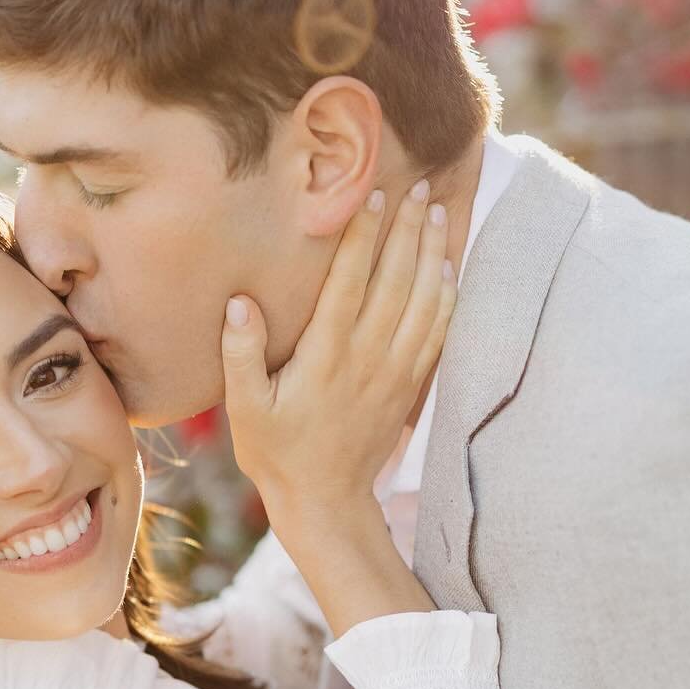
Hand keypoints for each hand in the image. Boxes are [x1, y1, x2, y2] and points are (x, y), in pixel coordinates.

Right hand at [222, 182, 453, 526]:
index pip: (350, 282)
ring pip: (423, 300)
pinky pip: (438, 332)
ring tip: (437, 212)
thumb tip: (241, 303)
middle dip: (407, 230)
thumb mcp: (244, 409)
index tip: (372, 196)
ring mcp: (394, 371)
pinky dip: (446, 296)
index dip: (363, 236)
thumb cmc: (277, 452)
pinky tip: (448, 268)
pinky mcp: (409, 386)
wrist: (325, 502)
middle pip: (395, 280)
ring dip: (432, 253)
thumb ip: (241, 355)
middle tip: (417, 186)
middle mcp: (367, 357)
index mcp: (325, 355)